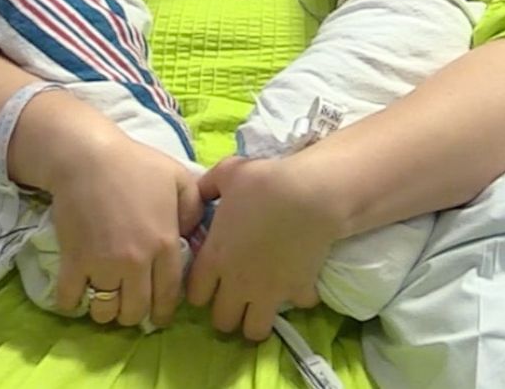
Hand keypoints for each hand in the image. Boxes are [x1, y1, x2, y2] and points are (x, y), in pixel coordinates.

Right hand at [46, 135, 204, 328]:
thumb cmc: (135, 164)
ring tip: (104, 298)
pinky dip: (73, 302)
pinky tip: (77, 293)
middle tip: (129, 303)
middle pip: (136, 310)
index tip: (157, 314)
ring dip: (105, 310)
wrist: (87, 156)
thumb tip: (194, 236)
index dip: (163, 312)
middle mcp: (136, 262)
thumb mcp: (178, 179)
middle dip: (134, 313)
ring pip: (106, 311)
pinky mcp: (74, 261)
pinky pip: (72, 299)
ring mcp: (103, 264)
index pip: (168, 296)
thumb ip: (194, 209)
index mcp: (164, 244)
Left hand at [186, 156, 344, 340]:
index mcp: (215, 258)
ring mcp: (269, 292)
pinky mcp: (298, 291)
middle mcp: (238, 283)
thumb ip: (207, 185)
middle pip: (222, 322)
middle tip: (233, 297)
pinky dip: (297, 299)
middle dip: (225, 313)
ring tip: (260, 304)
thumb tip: (200, 192)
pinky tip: (297, 281)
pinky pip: (296, 307)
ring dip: (255, 321)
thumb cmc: (263, 183)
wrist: (309, 196)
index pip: (195, 296)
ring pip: (254, 331)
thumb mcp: (228, 173)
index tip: (209, 281)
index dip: (200, 291)